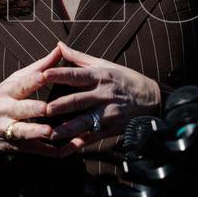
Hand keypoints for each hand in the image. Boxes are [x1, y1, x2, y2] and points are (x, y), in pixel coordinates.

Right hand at [0, 45, 75, 171]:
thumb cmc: (2, 98)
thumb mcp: (15, 81)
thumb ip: (39, 67)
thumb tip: (60, 49)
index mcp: (7, 91)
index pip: (19, 85)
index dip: (31, 81)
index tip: (43, 76)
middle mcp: (5, 111)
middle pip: (20, 109)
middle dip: (33, 109)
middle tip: (47, 108)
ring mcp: (8, 130)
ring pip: (21, 132)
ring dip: (34, 132)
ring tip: (49, 132)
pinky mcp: (15, 146)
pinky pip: (31, 149)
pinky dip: (45, 150)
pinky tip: (61, 150)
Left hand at [42, 41, 161, 150]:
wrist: (153, 101)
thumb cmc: (126, 80)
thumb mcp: (106, 65)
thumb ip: (80, 57)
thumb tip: (59, 45)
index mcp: (100, 76)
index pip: (77, 75)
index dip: (60, 75)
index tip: (44, 75)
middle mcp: (103, 95)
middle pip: (79, 100)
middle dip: (61, 105)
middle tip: (44, 109)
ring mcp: (107, 114)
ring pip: (84, 122)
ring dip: (66, 128)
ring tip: (50, 133)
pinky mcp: (109, 129)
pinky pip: (90, 138)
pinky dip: (76, 145)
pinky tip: (62, 151)